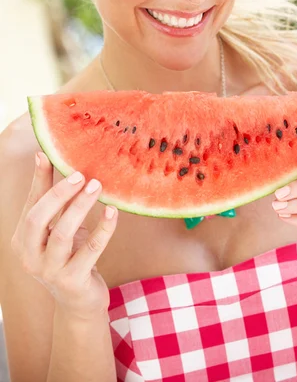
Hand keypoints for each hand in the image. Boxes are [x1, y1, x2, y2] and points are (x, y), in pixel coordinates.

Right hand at [11, 152, 117, 319]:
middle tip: (80, 174)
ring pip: (63, 234)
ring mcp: (50, 271)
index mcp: (22, 240)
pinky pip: (91, 249)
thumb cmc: (69, 255)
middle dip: (59, 194)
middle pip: (38, 219)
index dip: (40, 179)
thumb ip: (52, 197)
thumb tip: (44, 156)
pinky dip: (103, 228)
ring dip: (80, 207)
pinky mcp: (73, 281)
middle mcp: (30, 256)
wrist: (79, 302)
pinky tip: (112, 211)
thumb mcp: (57, 227)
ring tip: (97, 186)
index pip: (30, 204)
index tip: (49, 154)